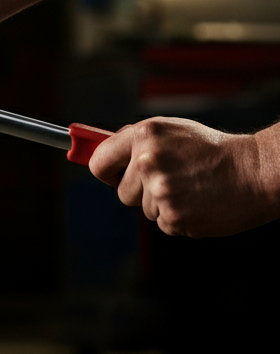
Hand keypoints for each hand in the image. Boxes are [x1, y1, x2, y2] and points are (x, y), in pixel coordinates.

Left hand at [89, 117, 279, 236]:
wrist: (255, 172)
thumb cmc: (213, 150)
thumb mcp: (171, 131)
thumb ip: (135, 142)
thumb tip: (98, 152)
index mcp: (144, 136)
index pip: (98, 162)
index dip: (105, 171)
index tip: (112, 175)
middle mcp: (148, 161)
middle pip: (121, 192)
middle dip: (140, 191)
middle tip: (171, 179)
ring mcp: (160, 191)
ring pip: (144, 209)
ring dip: (162, 204)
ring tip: (190, 188)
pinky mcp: (174, 216)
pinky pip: (162, 223)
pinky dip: (177, 217)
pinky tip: (197, 202)